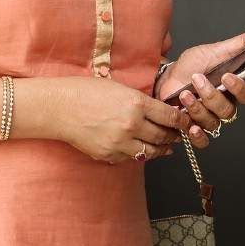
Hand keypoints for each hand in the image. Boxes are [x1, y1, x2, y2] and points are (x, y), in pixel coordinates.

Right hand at [53, 73, 190, 164]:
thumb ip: (141, 102)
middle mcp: (131, 125)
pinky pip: (131, 157)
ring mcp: (120, 143)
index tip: (185, 122)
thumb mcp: (120, 88)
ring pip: (151, 152)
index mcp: (136, 104)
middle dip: (173, 136)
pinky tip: (139, 147)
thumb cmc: (86, 92)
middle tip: (177, 134)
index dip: (181, 121)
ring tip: (165, 146)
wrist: (59, 107)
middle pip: (163, 136)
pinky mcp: (109, 155)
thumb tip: (161, 113)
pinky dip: (137, 152)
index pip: (170, 117)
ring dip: (160, 149)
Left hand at [156, 30, 244, 147]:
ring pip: (213, 122)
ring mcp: (208, 118)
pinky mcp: (192, 127)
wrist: (165, 76)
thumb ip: (243, 44)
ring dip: (198, 108)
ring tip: (185, 94)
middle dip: (212, 96)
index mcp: (232, 89)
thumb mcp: (216, 50)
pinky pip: (202, 140)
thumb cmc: (192, 65)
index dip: (240, 89)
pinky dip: (198, 135)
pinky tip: (191, 125)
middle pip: (228, 111)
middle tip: (197, 79)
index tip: (226, 76)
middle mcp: (222, 106)